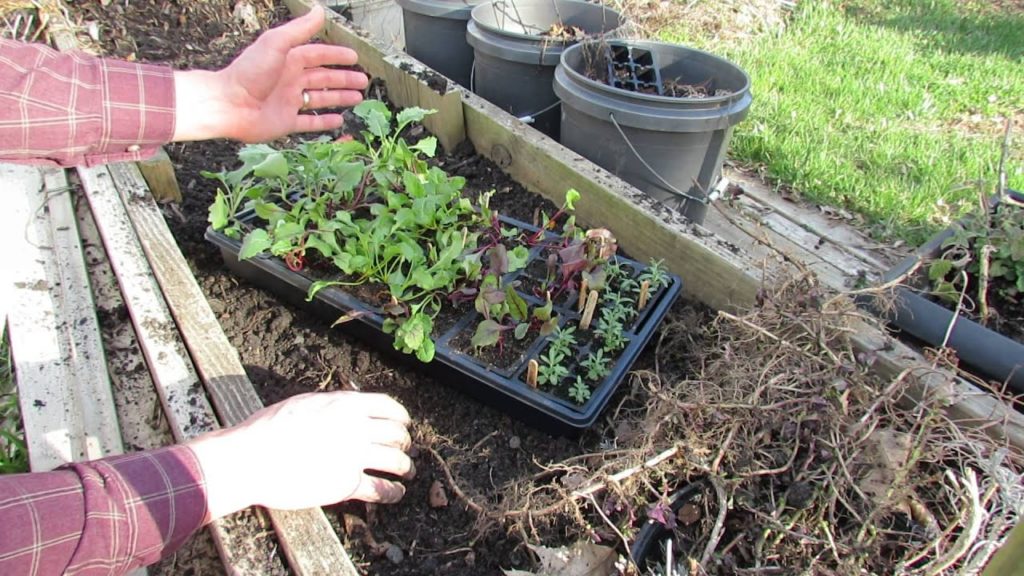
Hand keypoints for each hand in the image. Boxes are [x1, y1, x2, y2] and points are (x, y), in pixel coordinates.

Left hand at [172, 4, 368, 142]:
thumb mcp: (276, 44)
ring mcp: (288, 102)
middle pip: (323, 78)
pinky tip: (338, 120)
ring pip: (320, 99)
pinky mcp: (285, 122)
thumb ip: (299, 29)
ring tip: (357, 98)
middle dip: (344, 79)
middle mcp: (290, 80)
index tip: (354, 57)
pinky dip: (324, 122)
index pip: (318, 55)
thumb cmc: (250, 72)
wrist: (228, 104)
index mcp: (289, 60)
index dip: (336, 56)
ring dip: (339, 98)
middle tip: (363, 81)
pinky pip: (309, 122)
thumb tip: (320, 10)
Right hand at [188, 391, 412, 521]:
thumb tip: (346, 407)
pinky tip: (396, 493)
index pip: (388, 406)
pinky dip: (393, 492)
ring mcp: (353, 456)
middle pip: (396, 434)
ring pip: (395, 461)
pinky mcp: (346, 484)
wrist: (251, 458)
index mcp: (346, 405)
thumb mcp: (306, 403)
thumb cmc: (269, 429)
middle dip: (404, 442)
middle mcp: (356, 428)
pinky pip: (381, 489)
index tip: (404, 423)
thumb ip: (333, 405)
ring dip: (406, 468)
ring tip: (407, 472)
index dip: (401, 417)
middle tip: (404, 448)